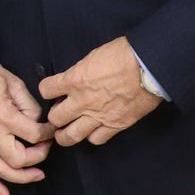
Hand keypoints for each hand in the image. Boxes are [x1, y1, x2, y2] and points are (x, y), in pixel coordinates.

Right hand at [0, 64, 55, 194]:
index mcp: (3, 116)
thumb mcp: (14, 83)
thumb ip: (29, 105)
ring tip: (37, 175)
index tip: (52, 129)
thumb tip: (37, 121)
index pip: (34, 135)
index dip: (48, 133)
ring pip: (2, 171)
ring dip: (22, 177)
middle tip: (45, 147)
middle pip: (20, 158)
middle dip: (38, 156)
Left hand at [39, 36, 162, 145]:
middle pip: (55, 118)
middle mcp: (82, 101)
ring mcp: (99, 116)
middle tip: (58, 115)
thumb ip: (79, 72)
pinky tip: (92, 131)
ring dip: (65, 135)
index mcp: (74, 80)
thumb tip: (73, 80)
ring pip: (71, 136)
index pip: (45, 90)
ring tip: (65, 133)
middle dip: (54, 117)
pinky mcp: (116, 125)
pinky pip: (97, 139)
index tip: (51, 91)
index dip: (47, 90)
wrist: (150, 67)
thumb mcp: (92, 57)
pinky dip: (92, 136)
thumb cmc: (123, 55)